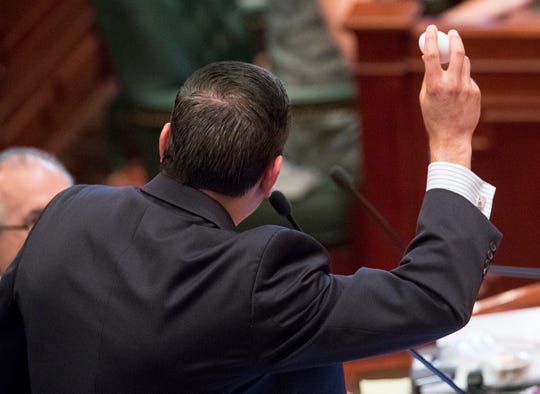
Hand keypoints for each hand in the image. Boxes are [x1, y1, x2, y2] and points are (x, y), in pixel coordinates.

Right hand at [419, 25, 480, 168]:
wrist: (451, 136)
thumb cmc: (433, 117)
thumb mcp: (425, 96)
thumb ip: (428, 76)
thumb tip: (429, 57)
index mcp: (435, 86)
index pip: (433, 56)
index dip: (431, 39)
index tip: (430, 29)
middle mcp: (452, 84)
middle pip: (457, 53)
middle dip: (454, 40)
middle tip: (452, 33)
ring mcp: (466, 88)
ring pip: (464, 64)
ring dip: (457, 62)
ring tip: (450, 74)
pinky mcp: (475, 92)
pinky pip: (468, 78)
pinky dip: (461, 80)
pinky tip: (457, 97)